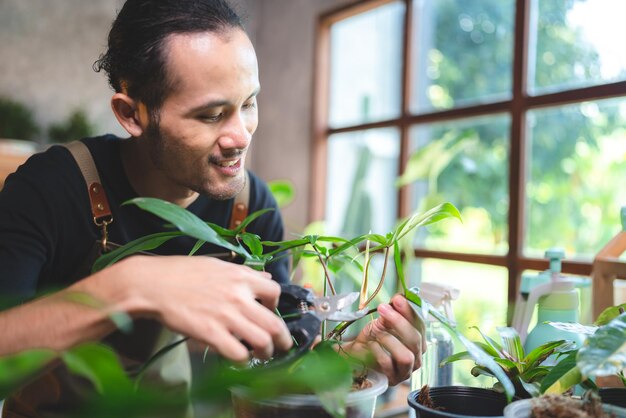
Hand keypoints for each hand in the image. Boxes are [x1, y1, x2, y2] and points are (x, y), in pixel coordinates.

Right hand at [113, 255, 292, 362]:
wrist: (152, 284)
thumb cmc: (181, 272)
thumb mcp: (217, 265)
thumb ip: (244, 272)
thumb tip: (265, 276)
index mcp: (241, 277)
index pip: (275, 290)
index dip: (276, 305)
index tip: (269, 313)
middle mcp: (239, 296)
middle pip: (275, 323)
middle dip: (283, 340)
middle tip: (281, 346)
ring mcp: (226, 316)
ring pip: (262, 341)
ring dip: (266, 352)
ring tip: (262, 355)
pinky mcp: (211, 334)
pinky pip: (238, 353)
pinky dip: (243, 360)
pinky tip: (239, 358)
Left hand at [340, 294, 425, 384]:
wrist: (357, 355)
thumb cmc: (374, 338)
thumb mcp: (382, 322)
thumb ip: (391, 312)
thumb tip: (398, 298)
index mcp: (418, 340)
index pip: (420, 324)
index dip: (410, 311)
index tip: (397, 298)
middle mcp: (416, 356)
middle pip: (416, 340)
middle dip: (399, 322)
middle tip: (383, 308)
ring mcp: (406, 370)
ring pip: (406, 356)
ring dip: (389, 339)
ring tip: (376, 331)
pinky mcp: (392, 379)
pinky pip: (387, 364)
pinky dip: (377, 351)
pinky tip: (370, 344)